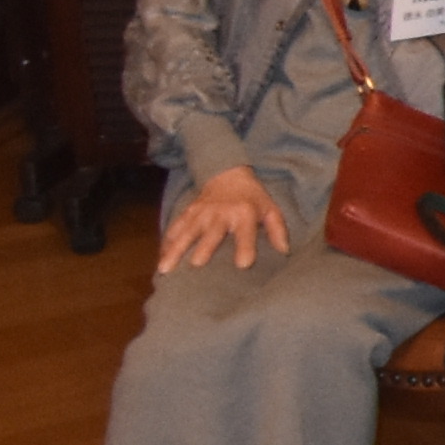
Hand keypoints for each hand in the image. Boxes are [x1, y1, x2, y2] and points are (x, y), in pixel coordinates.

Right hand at [164, 171, 291, 272]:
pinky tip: (159, 259)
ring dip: (175, 250)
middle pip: (211, 233)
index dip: (245, 248)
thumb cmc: (252, 198)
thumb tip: (284, 251)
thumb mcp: (270, 209)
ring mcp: (200, 213)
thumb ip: (278, 230)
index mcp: (244, 214)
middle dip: (204, 247)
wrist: (228, 175)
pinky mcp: (187, 213)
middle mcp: (220, 214)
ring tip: (164, 269)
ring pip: (186, 233)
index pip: (246, 233)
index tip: (243, 265)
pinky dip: (166, 244)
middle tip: (196, 265)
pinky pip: (174, 229)